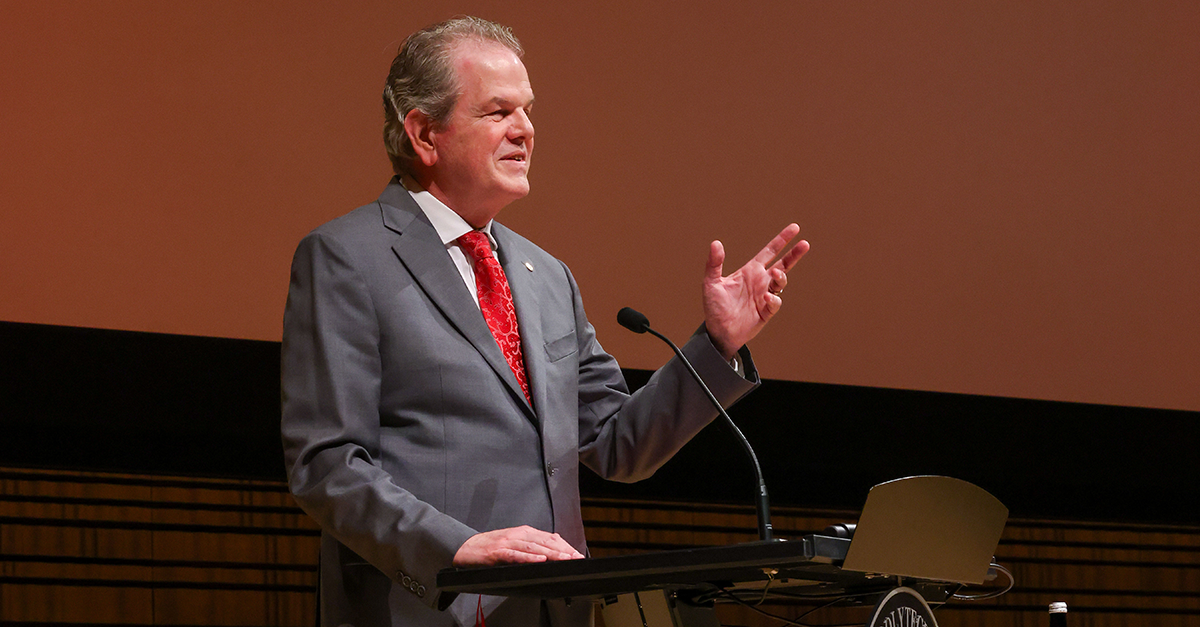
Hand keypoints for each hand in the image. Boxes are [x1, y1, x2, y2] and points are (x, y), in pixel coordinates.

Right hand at [452, 525, 584, 566]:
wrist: (465, 547)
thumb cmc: (489, 547)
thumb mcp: (513, 541)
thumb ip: (532, 542)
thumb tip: (554, 540)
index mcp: (523, 532)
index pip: (549, 537)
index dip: (565, 545)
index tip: (577, 554)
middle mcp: (518, 534)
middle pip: (545, 541)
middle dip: (563, 550)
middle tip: (577, 558)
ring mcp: (508, 542)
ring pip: (534, 547)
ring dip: (551, 554)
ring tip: (565, 559)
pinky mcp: (497, 552)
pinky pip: (516, 555)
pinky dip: (529, 558)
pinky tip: (540, 560)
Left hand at [703, 224, 809, 359]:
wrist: (718, 332)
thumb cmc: (714, 307)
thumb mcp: (711, 283)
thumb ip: (714, 263)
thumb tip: (716, 243)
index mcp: (750, 271)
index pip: (769, 251)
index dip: (781, 240)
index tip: (794, 229)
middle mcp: (760, 281)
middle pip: (783, 264)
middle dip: (794, 254)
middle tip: (805, 244)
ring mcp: (765, 296)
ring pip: (781, 282)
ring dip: (781, 276)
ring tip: (774, 273)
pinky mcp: (767, 311)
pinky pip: (775, 302)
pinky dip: (773, 298)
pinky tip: (765, 297)